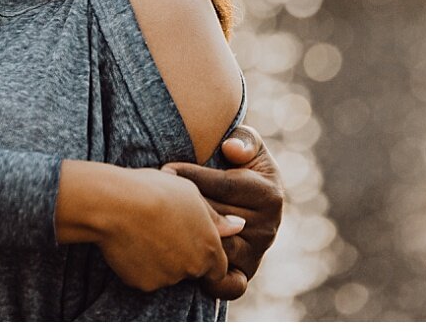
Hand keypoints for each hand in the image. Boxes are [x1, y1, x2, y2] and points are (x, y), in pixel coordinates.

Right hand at [56, 161, 243, 292]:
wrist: (116, 204)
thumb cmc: (156, 191)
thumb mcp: (191, 194)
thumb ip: (216, 218)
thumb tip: (239, 226)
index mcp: (209, 247)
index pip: (218, 266)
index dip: (205, 253)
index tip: (189, 237)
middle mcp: (193, 268)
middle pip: (193, 270)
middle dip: (183, 256)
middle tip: (163, 230)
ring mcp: (168, 278)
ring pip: (169, 274)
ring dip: (161, 260)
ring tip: (143, 231)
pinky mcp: (144, 284)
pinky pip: (145, 277)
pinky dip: (140, 265)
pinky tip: (131, 242)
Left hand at [163, 125, 283, 299]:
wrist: (247, 196)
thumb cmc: (241, 163)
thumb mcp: (247, 143)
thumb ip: (244, 139)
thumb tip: (231, 150)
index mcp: (269, 194)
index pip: (223, 186)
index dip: (191, 176)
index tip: (165, 169)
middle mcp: (266, 228)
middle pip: (216, 218)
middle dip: (183, 204)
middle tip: (156, 194)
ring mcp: (256, 253)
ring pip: (216, 248)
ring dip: (187, 235)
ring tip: (163, 220)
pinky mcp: (244, 272)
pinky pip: (229, 285)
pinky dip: (209, 280)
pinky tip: (183, 259)